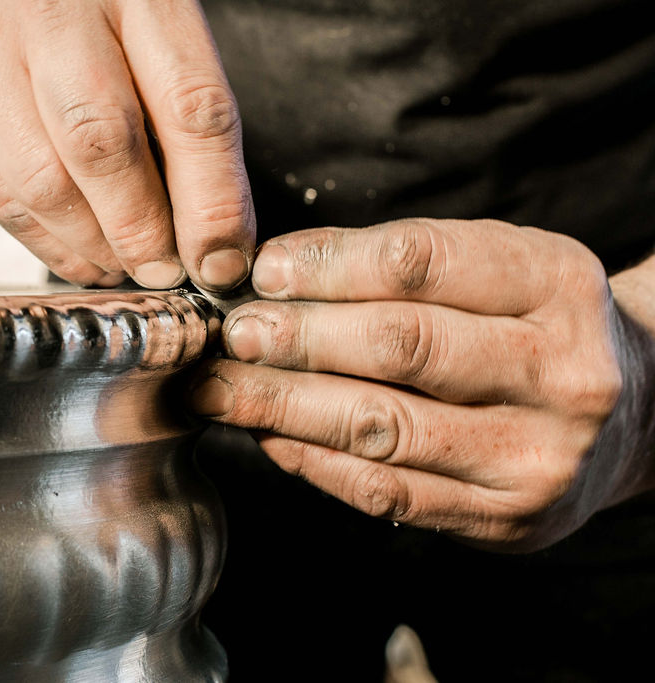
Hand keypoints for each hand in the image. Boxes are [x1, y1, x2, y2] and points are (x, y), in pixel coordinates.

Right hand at [0, 0, 254, 288]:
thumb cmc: (69, 17)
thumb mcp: (145, 35)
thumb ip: (181, 118)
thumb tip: (215, 234)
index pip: (189, 105)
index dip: (213, 198)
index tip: (222, 256)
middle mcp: (49, 13)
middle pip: (104, 144)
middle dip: (143, 231)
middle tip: (166, 270)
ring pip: (45, 184)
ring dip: (96, 246)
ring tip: (124, 265)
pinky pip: (2, 202)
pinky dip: (51, 246)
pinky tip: (81, 255)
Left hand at [190, 218, 654, 550]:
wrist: (633, 416)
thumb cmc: (537, 327)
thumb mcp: (499, 269)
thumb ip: (400, 267)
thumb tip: (276, 276)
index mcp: (556, 284)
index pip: (420, 263)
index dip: (328, 265)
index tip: (263, 272)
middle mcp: (560, 372)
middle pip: (399, 348)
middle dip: (295, 340)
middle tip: (231, 336)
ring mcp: (538, 456)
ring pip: (382, 427)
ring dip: (283, 407)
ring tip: (223, 390)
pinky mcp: (507, 520)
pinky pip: (387, 492)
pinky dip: (314, 462)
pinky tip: (270, 436)